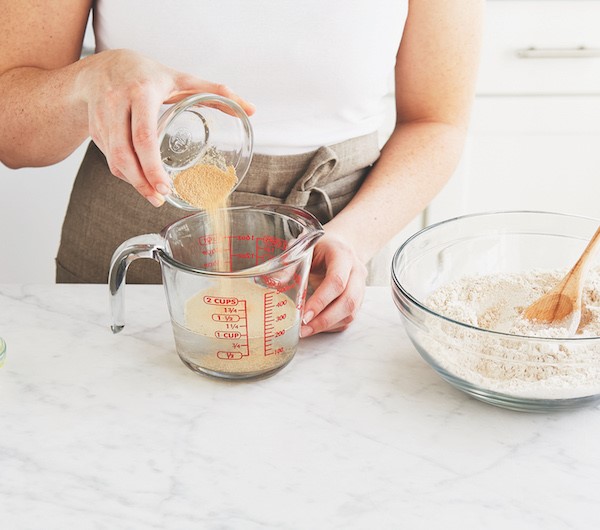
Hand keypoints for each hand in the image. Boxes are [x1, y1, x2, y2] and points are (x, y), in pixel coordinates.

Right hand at [75, 49, 254, 205]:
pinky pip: (109, 158)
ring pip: (115, 160)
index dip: (152, 165)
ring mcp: (102, 119)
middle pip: (125, 153)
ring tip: (154, 196)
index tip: (165, 186)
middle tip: (160, 198)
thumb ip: (216, 92)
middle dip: (142, 181)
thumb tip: (250, 109)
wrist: (100, 67)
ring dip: (133, 183)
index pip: (143, 134)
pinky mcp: (95, 130)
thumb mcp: (181, 78)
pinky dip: (125, 173)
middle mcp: (116, 104)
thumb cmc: (147, 74)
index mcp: (141, 92)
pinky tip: (140, 181)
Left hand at [300, 233, 367, 336]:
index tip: (304, 315)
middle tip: (303, 330)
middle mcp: (356, 272)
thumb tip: (274, 283)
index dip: (321, 300)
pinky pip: (348, 319)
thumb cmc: (320, 247)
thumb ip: (290, 263)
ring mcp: (360, 288)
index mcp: (342, 255)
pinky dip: (331, 326)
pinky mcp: (358, 300)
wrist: (341, 245)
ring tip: (305, 331)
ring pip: (350, 313)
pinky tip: (315, 327)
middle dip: (324, 320)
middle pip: (347, 301)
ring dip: (327, 326)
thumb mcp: (303, 247)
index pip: (337, 281)